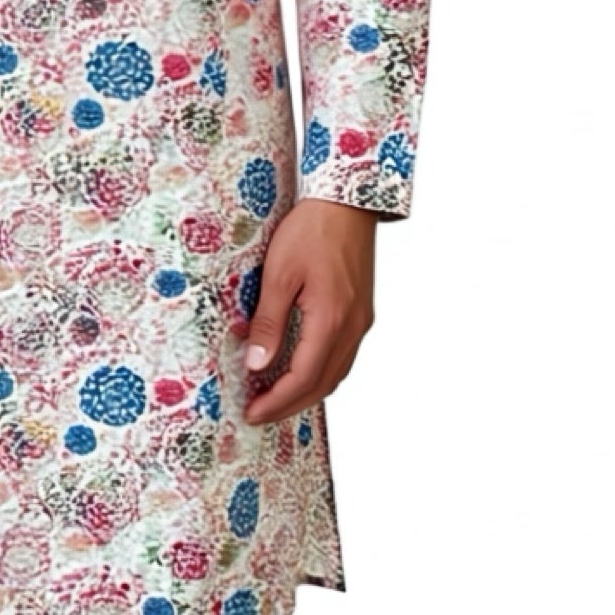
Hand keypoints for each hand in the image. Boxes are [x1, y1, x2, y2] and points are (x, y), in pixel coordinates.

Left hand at [232, 197, 377, 424]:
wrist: (347, 201)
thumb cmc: (312, 230)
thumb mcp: (279, 274)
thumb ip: (269, 322)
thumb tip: (256, 364)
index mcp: (331, 320)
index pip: (303, 379)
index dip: (276, 402)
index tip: (252, 412)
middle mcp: (353, 327)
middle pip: (323, 384)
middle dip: (290, 404)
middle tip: (259, 413)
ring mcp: (361, 321)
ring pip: (336, 373)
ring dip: (306, 391)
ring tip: (275, 396)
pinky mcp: (362, 312)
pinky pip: (343, 356)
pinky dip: (320, 372)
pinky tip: (300, 369)